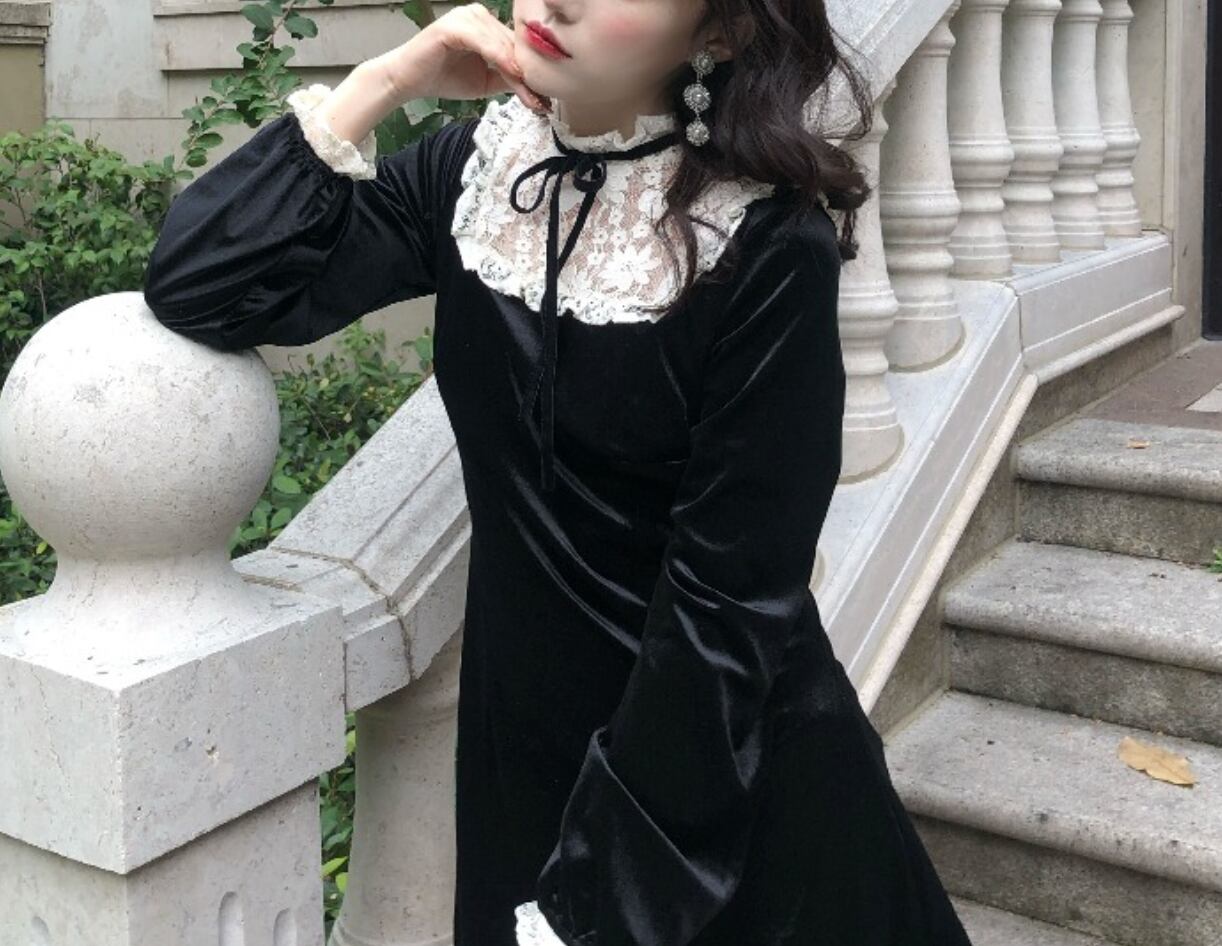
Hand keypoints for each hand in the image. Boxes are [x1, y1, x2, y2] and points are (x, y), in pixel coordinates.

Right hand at [380, 5, 550, 113]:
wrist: (409, 81)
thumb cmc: (443, 77)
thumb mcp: (486, 81)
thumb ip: (508, 78)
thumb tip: (536, 86)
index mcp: (487, 25)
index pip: (516, 48)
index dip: (531, 73)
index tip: (544, 98)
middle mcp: (479, 15)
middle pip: (512, 46)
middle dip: (527, 76)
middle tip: (541, 102)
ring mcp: (466, 17)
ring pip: (502, 45)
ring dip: (517, 71)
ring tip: (529, 95)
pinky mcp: (453, 26)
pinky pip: (483, 41)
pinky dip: (498, 58)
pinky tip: (511, 73)